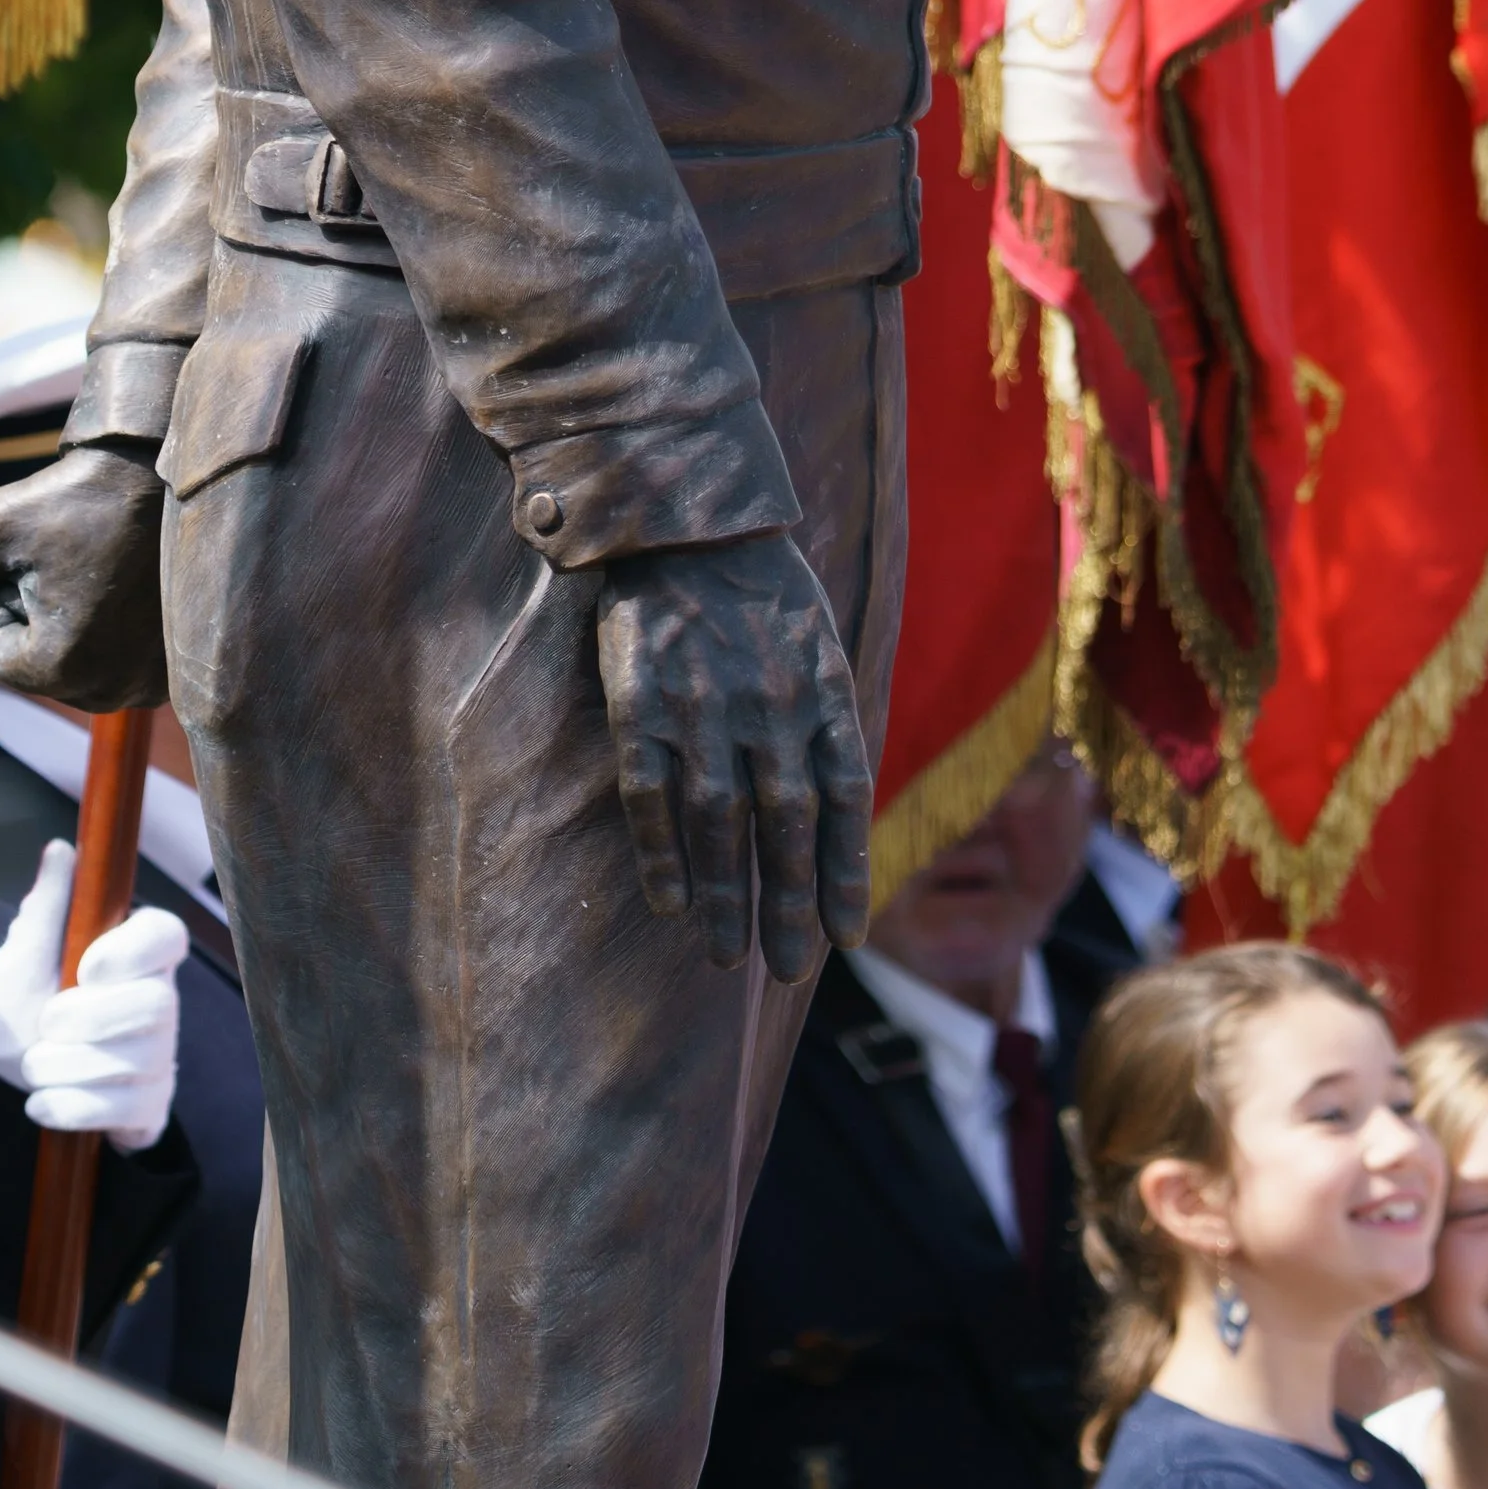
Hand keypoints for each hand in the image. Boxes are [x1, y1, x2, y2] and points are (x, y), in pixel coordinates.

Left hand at [0, 446, 168, 711]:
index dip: (3, 598)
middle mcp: (110, 690)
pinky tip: (132, 590)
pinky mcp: (173, 672)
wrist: (168, 473)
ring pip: (77, 668)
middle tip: (78, 565)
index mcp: (61, 666)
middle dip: (42, 621)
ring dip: (78, 630)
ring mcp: (148, 685)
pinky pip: (116, 667)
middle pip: (38, 667)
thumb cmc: (81, 496)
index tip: (44, 560)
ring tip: (108, 575)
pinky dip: (116, 635)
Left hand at [0, 841, 188, 1152]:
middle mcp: (158, 999)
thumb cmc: (17, 1008)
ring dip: (73, 1066)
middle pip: (157, 1003)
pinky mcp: (148, 1103)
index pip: (166, 936)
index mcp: (134, 953)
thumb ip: (43, 911)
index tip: (86, 966)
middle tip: (46, 1022)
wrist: (0, 1079)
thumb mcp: (16, 960)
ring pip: (139, 1059)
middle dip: (94, 1018)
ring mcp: (158, 1054)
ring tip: (32, 1065)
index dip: (134, 951)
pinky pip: (129, 1110)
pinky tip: (42, 1102)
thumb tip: (60, 851)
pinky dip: (77, 1108)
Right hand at [595, 532, 869, 975]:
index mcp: (821, 691)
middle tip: (790, 968)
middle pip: (786, 825)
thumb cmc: (762, 590)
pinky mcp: (642, 703)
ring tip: (729, 957)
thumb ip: (826, 721)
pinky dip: (663, 852)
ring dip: (728, 896)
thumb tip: (836, 812)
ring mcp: (704, 707)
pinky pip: (653, 792)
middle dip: (790, 904)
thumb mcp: (819, 644)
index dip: (846, 871)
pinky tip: (672, 902)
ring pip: (720, 821)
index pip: (844, 800)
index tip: (844, 935)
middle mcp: (769, 706)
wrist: (685, 520)